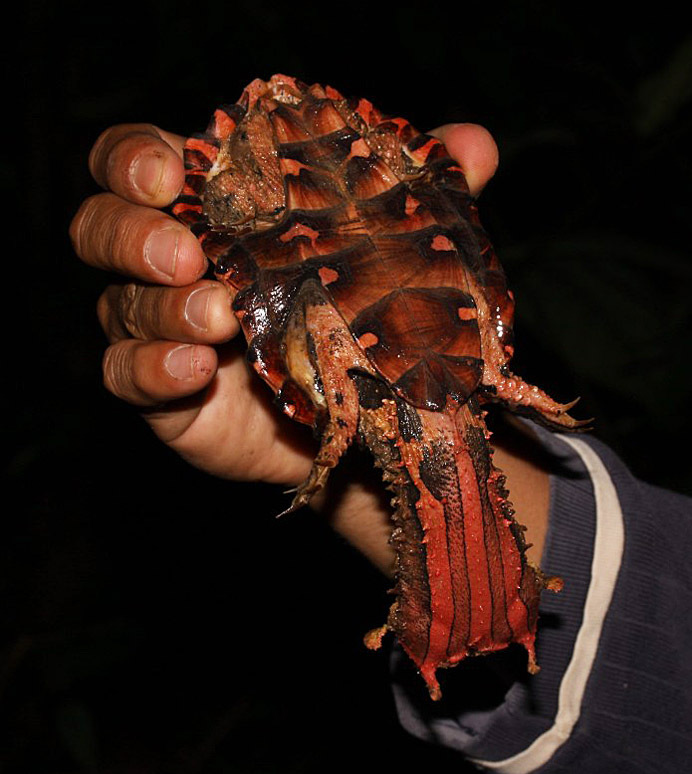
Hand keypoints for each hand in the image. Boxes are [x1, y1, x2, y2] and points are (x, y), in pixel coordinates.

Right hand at [70, 121, 540, 574]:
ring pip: (120, 306)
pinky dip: (152, 369)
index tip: (173, 171)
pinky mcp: (163, 394)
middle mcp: (170, 264)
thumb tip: (474, 144)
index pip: (137, 163)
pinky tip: (195, 369)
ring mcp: (159, 330)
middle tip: (188, 252)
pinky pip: (127, 376)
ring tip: (218, 317)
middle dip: (131, 234)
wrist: (361, 408)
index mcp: (212, 209)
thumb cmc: (364, 313)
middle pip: (100, 229)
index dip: (136, 160)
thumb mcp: (392, 248)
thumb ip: (419, 195)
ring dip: (162, 309)